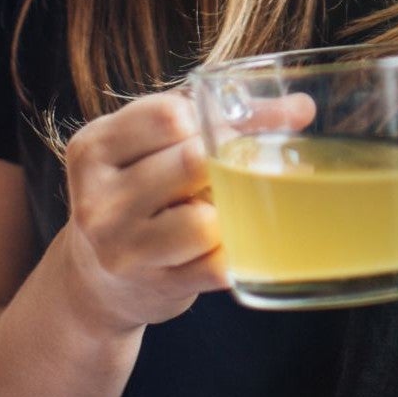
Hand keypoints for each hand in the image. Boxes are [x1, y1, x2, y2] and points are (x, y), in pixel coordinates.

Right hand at [59, 86, 315, 333]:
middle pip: (193, 162)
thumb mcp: (154, 146)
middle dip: (224, 162)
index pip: (168, 115)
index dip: (208, 119)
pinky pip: (219, 264)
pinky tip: (226, 241)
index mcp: (95, 147)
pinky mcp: (156, 289)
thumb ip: (223, 116)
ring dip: (226, 211)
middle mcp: (98, 199)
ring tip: (217, 206)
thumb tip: (302, 107)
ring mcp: (123, 249)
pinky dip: (234, 250)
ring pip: (205, 220)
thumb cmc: (139, 193)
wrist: (94, 283)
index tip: (219, 130)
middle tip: (232, 166)